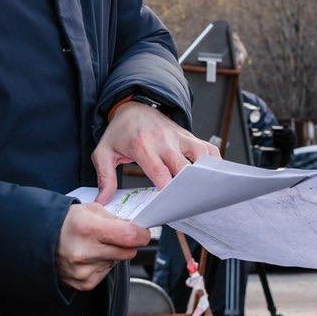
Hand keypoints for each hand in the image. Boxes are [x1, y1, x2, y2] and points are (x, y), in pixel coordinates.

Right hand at [56, 203, 150, 291]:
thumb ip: (114, 218)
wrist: (39, 241)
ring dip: (112, 254)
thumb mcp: (89, 209)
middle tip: (117, 236)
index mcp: (87, 227)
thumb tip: (136, 228)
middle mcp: (84, 251)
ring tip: (94, 245)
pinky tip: (89, 257)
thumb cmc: (66, 222)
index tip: (143, 233)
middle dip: (127, 243)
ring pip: (117, 262)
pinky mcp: (83, 283)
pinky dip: (102, 264)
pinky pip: (106, 273)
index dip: (141, 234)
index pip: (128, 236)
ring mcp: (83, 270)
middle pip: (127, 252)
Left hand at [92, 101, 220, 203]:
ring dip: (204, 174)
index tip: (168, 208)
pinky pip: (208, 149)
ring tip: (204, 193)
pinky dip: (214, 162)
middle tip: (186, 206)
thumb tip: (102, 201)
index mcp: (143, 146)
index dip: (167, 193)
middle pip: (184, 168)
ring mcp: (179, 137)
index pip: (160, 173)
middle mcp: (164, 141)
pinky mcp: (188, 136)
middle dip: (187, 188)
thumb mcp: (103, 152)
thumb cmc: (119, 132)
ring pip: (201, 155)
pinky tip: (212, 177)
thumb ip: (104, 177)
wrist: (132, 107)